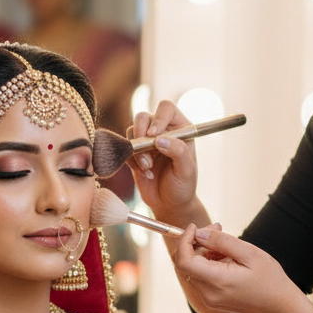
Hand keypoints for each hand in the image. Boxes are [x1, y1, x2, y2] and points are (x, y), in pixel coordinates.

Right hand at [129, 101, 198, 218]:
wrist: (169, 204)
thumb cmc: (183, 186)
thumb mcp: (186, 170)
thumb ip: (178, 152)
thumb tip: (160, 139)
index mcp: (181, 128)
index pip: (166, 108)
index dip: (158, 118)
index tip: (153, 136)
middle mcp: (163, 130)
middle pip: (143, 116)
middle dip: (141, 135)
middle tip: (147, 156)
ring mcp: (147, 141)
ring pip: (132, 131)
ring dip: (137, 152)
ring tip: (148, 168)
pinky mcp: (135, 152)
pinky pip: (125, 148)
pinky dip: (132, 161)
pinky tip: (145, 173)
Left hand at [173, 225, 306, 312]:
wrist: (278, 306)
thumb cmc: (269, 278)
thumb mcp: (249, 253)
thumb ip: (222, 241)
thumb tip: (198, 233)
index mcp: (217, 281)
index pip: (183, 260)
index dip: (184, 240)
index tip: (194, 226)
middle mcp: (207, 293)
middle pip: (187, 262)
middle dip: (197, 242)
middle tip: (219, 228)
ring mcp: (208, 299)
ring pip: (193, 268)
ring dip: (204, 252)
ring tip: (229, 248)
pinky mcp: (211, 299)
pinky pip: (201, 276)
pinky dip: (209, 263)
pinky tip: (228, 259)